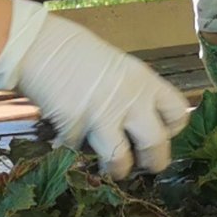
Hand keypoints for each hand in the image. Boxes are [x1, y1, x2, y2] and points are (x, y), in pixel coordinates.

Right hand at [0, 0, 190, 178]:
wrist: (38, 45)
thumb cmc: (75, 53)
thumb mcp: (116, 67)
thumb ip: (131, 93)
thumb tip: (138, 122)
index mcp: (144, 82)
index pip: (178, 115)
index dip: (171, 130)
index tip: (160, 133)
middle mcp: (130, 100)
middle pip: (157, 145)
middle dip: (152, 162)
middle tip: (143, 165)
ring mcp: (103, 115)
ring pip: (121, 161)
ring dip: (116, 170)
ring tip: (110, 168)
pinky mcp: (75, 128)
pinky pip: (80, 154)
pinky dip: (75, 154)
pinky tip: (71, 144)